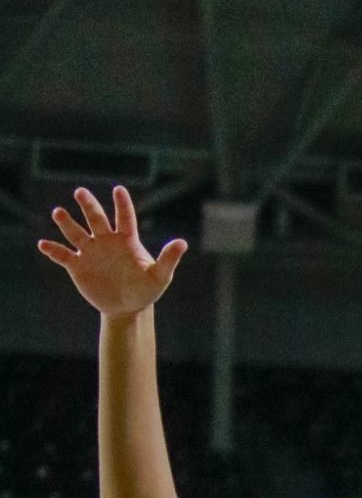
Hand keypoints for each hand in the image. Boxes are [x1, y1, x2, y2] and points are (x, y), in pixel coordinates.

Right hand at [37, 185, 186, 318]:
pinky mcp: (77, 265)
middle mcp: (105, 240)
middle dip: (88, 205)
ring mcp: (90, 251)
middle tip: (80, 192)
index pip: (124, 217)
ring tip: (58, 213)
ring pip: (76, 232)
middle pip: (96, 218)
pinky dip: (53, 250)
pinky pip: (63, 254)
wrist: (127, 307)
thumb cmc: (145, 289)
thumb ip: (168, 259)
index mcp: (126, 240)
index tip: (119, 190)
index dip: (122, 204)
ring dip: (66, 223)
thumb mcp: (159, 276)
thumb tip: (182, 243)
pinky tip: (43, 245)